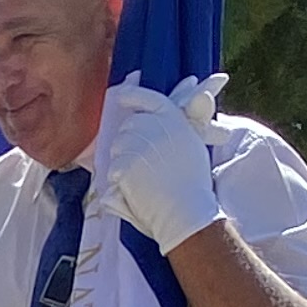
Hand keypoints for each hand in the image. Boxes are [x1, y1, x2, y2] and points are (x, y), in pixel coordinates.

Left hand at [87, 80, 221, 253]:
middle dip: (129, 143)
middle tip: (145, 167)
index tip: (121, 96)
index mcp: (175, 119)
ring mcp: (140, 143)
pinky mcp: (127, 162)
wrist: (188, 211)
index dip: (133, 95)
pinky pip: (113, 169)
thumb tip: (170, 120)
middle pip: (129, 126)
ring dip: (125, 162)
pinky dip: (121, 182)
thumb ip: (174, 130)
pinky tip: (138, 191)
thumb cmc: (193, 186)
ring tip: (146, 182)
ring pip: (118, 147)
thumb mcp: (191, 147)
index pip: (149, 98)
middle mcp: (157, 126)